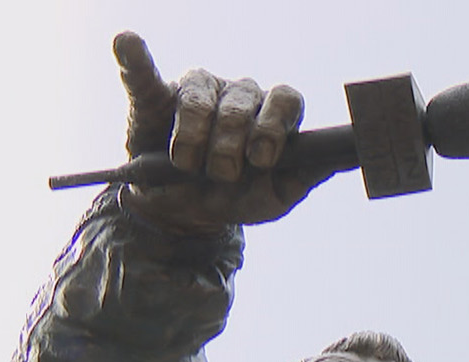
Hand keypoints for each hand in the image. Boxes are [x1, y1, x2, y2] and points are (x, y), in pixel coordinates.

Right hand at [112, 32, 329, 230]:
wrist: (183, 213)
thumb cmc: (235, 198)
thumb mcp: (273, 197)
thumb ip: (305, 177)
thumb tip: (341, 160)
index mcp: (270, 115)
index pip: (285, 99)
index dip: (275, 125)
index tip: (263, 158)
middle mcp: (238, 96)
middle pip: (244, 101)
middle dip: (232, 143)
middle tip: (222, 173)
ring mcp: (197, 91)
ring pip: (201, 98)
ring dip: (194, 136)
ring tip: (188, 163)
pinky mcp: (154, 95)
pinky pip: (144, 73)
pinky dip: (134, 58)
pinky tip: (127, 42)